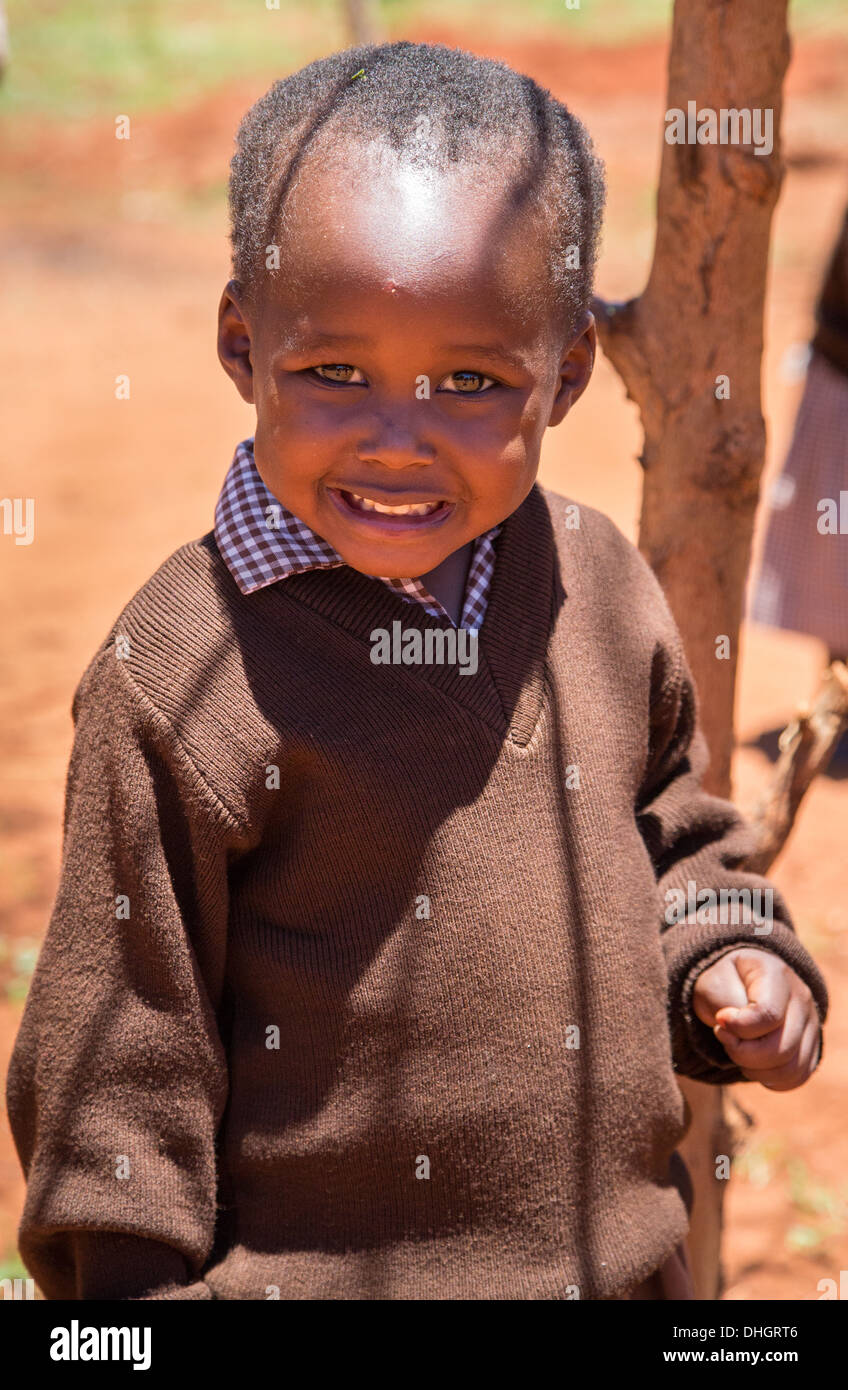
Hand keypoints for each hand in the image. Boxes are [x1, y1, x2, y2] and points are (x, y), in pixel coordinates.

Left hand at [692, 948, 821, 1090]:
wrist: (737, 983)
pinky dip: (770, 1079)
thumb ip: (723, 1003)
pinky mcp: (812, 1047)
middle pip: (782, 1048)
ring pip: (790, 1069)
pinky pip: (796, 1077)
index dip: (739, 1027)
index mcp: (776, 975)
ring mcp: (811, 1024)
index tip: (720, 1020)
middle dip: (743, 1053)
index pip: (768, 1014)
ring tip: (738, 1051)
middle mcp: (801, 999)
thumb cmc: (724, 981)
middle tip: (725, 1038)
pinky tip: (753, 1064)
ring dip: (755, 1069)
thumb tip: (732, 1029)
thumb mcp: (714, 980)